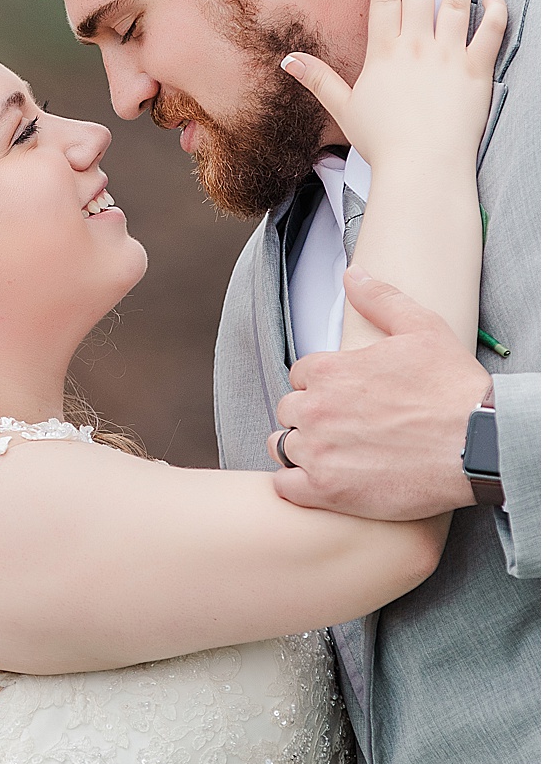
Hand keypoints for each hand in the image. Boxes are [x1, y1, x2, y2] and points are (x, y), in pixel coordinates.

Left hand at [268, 267, 490, 518]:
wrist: (481, 445)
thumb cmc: (454, 389)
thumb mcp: (422, 329)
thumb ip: (381, 300)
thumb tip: (353, 275)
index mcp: (329, 371)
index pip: (302, 375)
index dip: (322, 385)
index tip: (347, 397)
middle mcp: (316, 409)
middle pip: (290, 410)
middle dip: (311, 416)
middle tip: (345, 427)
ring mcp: (318, 450)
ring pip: (283, 445)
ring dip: (301, 448)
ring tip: (335, 454)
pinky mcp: (325, 489)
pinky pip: (285, 486)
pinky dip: (297, 485)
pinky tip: (323, 481)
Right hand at [281, 0, 505, 173]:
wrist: (422, 163)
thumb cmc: (382, 141)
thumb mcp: (343, 108)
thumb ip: (318, 79)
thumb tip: (288, 60)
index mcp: (384, 54)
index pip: (383, 3)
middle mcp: (417, 47)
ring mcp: (449, 55)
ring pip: (455, 5)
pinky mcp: (476, 69)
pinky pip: (491, 31)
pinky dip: (495, 9)